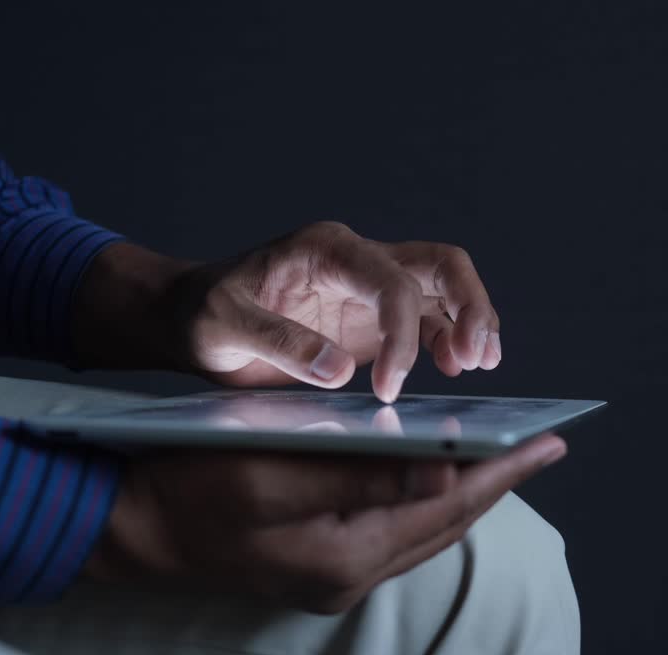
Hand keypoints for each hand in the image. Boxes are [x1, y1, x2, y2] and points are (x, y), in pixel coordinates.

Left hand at [73, 222, 502, 401]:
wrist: (188, 318)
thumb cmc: (200, 314)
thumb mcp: (223, 326)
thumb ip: (278, 343)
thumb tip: (341, 369)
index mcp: (325, 249)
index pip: (391, 283)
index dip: (402, 335)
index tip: (389, 391)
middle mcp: (357, 260)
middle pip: (440, 266)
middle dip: (469, 306)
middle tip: (479, 356)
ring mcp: (369, 288)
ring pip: (443, 290)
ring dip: (469, 323)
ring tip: (477, 365)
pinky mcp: (372, 319)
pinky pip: (427, 320)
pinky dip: (448, 341)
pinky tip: (455, 369)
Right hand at [84, 434, 566, 612]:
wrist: (128, 527)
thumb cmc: (189, 489)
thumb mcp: (272, 473)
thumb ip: (359, 475)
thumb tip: (445, 474)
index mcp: (345, 555)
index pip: (447, 510)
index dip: (501, 474)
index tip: (550, 444)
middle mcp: (349, 575)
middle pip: (444, 525)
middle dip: (494, 483)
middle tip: (540, 446)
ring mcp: (335, 575)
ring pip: (422, 531)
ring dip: (461, 493)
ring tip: (501, 455)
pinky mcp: (320, 563)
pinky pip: (393, 531)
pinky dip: (421, 500)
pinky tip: (432, 473)